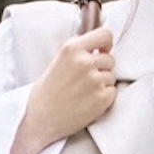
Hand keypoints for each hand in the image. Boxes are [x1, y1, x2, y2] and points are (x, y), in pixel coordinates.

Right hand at [10, 24, 115, 153]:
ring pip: (111, 76)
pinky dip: (104, 97)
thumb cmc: (46, 92)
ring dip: (102, 83)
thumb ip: (76, 50)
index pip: (105, 34)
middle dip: (101, 68)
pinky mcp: (102, 99)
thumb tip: (95, 43)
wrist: (41, 119)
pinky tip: (88, 101)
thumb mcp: (57, 60)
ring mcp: (95, 81)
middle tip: (85, 79)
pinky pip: (112, 92)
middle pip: (110, 59)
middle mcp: (85, 62)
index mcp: (72, 48)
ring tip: (84, 92)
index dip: (106, 43)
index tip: (103, 50)